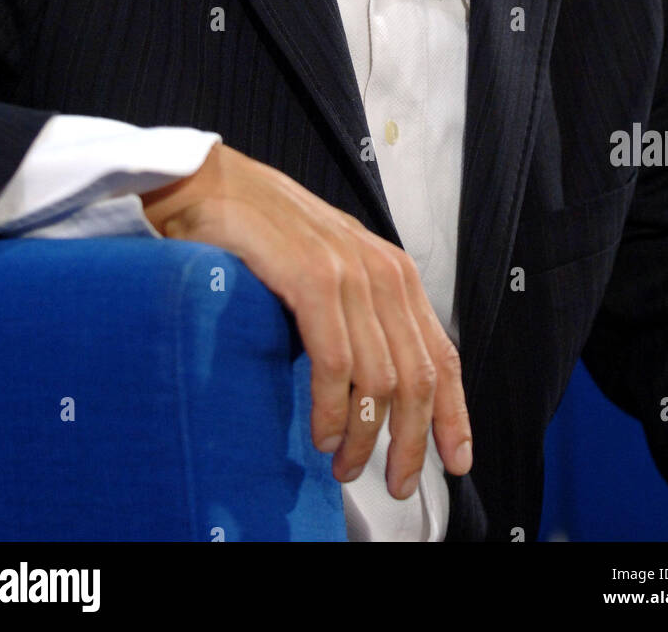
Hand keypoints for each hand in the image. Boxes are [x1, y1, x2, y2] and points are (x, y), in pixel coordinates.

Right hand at [140, 143, 471, 498]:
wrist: (211, 186)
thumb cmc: (262, 230)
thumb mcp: (329, 270)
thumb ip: (359, 315)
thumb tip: (375, 388)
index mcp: (393, 272)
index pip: (440, 353)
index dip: (453, 413)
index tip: (456, 457)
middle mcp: (382, 270)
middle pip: (418, 376)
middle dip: (411, 441)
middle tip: (397, 482)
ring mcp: (349, 272)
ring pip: (380, 378)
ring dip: (365, 435)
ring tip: (344, 463)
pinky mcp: (313, 278)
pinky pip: (335, 362)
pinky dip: (331, 408)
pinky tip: (321, 432)